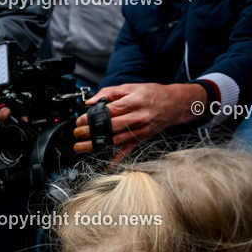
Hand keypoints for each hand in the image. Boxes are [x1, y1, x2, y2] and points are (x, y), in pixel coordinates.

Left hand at [72, 83, 207, 163]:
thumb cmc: (152, 94)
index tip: (80, 121)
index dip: (92, 117)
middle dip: (91, 132)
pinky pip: (128, 150)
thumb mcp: (131, 87)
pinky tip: (106, 164)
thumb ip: (109, 93)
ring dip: (96, 145)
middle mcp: (137, 117)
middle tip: (77, 134)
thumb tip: (90, 101)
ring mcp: (140, 130)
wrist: (175, 104)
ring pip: (115, 140)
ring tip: (81, 147)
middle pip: (110, 127)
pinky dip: (117, 158)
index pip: (109, 111)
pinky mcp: (141, 138)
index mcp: (134, 102)